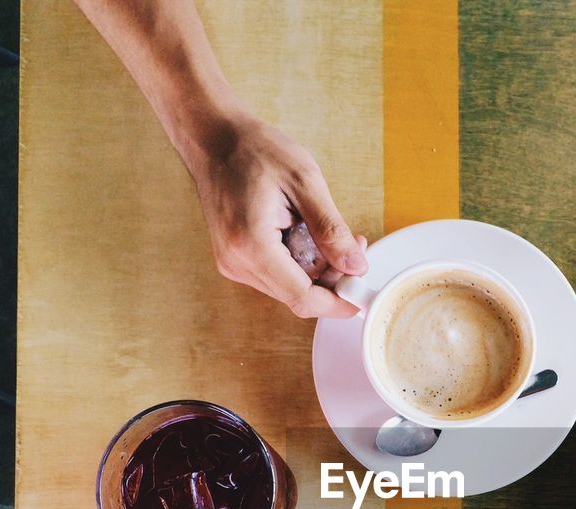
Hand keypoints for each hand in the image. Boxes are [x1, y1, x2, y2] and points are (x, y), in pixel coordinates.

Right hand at [187, 115, 366, 317]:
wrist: (213, 138)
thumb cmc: (254, 150)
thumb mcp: (305, 181)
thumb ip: (331, 229)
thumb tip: (356, 267)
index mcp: (251, 246)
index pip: (303, 298)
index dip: (338, 303)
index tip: (362, 294)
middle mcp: (237, 263)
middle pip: (298, 296)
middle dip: (332, 280)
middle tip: (354, 247)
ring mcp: (233, 264)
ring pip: (289, 288)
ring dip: (317, 270)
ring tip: (330, 234)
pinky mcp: (235, 259)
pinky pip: (277, 275)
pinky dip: (299, 263)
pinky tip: (306, 235)